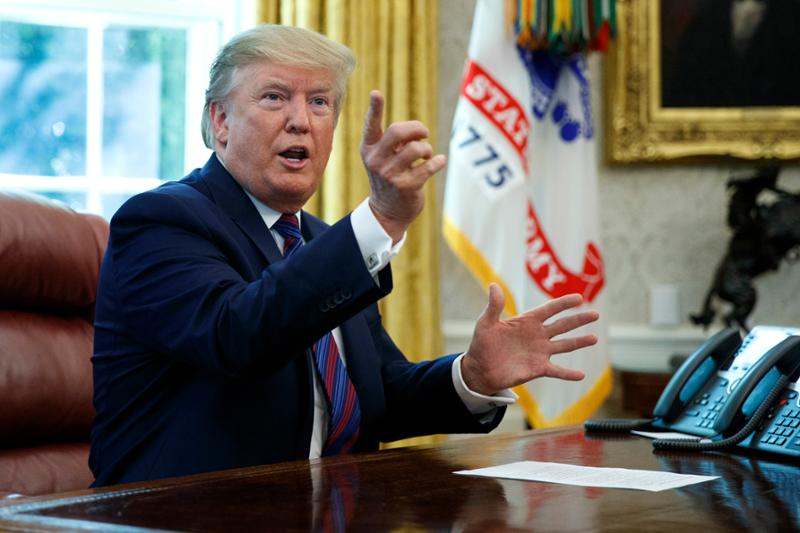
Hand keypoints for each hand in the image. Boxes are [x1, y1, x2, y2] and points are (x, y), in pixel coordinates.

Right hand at [360, 90, 446, 241]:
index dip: (375, 108)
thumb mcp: (382, 158)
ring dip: (427, 149)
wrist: (387, 212)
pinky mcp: (406, 187)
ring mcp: (390, 175)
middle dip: (417, 128)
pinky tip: (438, 162)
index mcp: (368, 149)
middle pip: (398, 132)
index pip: (371, 126)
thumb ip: (392, 141)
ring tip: (427, 155)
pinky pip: (428, 167)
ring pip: (416, 149)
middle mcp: (376, 161)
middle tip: (424, 134)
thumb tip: (416, 130)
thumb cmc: (389, 176)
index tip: (376, 93)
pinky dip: (438, 162)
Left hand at [460, 284, 599, 395]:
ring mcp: (540, 352)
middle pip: (562, 325)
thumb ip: (493, 306)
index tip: (578, 298)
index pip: (549, 309)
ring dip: (579, 342)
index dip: (563, 303)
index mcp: (527, 321)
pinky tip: (582, 375)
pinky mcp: (538, 369)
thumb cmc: (482, 344)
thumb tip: (494, 285)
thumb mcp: (486, 323)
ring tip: (595, 338)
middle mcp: (537, 335)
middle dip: (578, 320)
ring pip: (564, 345)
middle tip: (595, 314)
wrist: (480, 369)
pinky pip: (557, 371)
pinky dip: (568, 374)